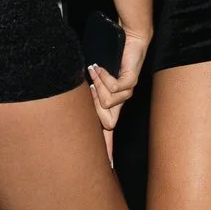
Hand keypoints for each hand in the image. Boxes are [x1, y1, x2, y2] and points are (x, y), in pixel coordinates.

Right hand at [88, 27, 151, 159]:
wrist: (130, 40)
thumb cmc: (109, 60)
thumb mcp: (93, 83)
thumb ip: (88, 97)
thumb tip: (79, 107)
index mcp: (112, 106)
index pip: (109, 134)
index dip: (108, 151)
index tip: (107, 169)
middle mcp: (121, 103)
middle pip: (107, 121)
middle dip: (95, 105)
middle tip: (92, 85)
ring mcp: (127, 93)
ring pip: (108, 103)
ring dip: (98, 85)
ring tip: (96, 70)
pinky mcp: (131, 82)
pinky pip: (114, 88)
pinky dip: (103, 77)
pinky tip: (100, 68)